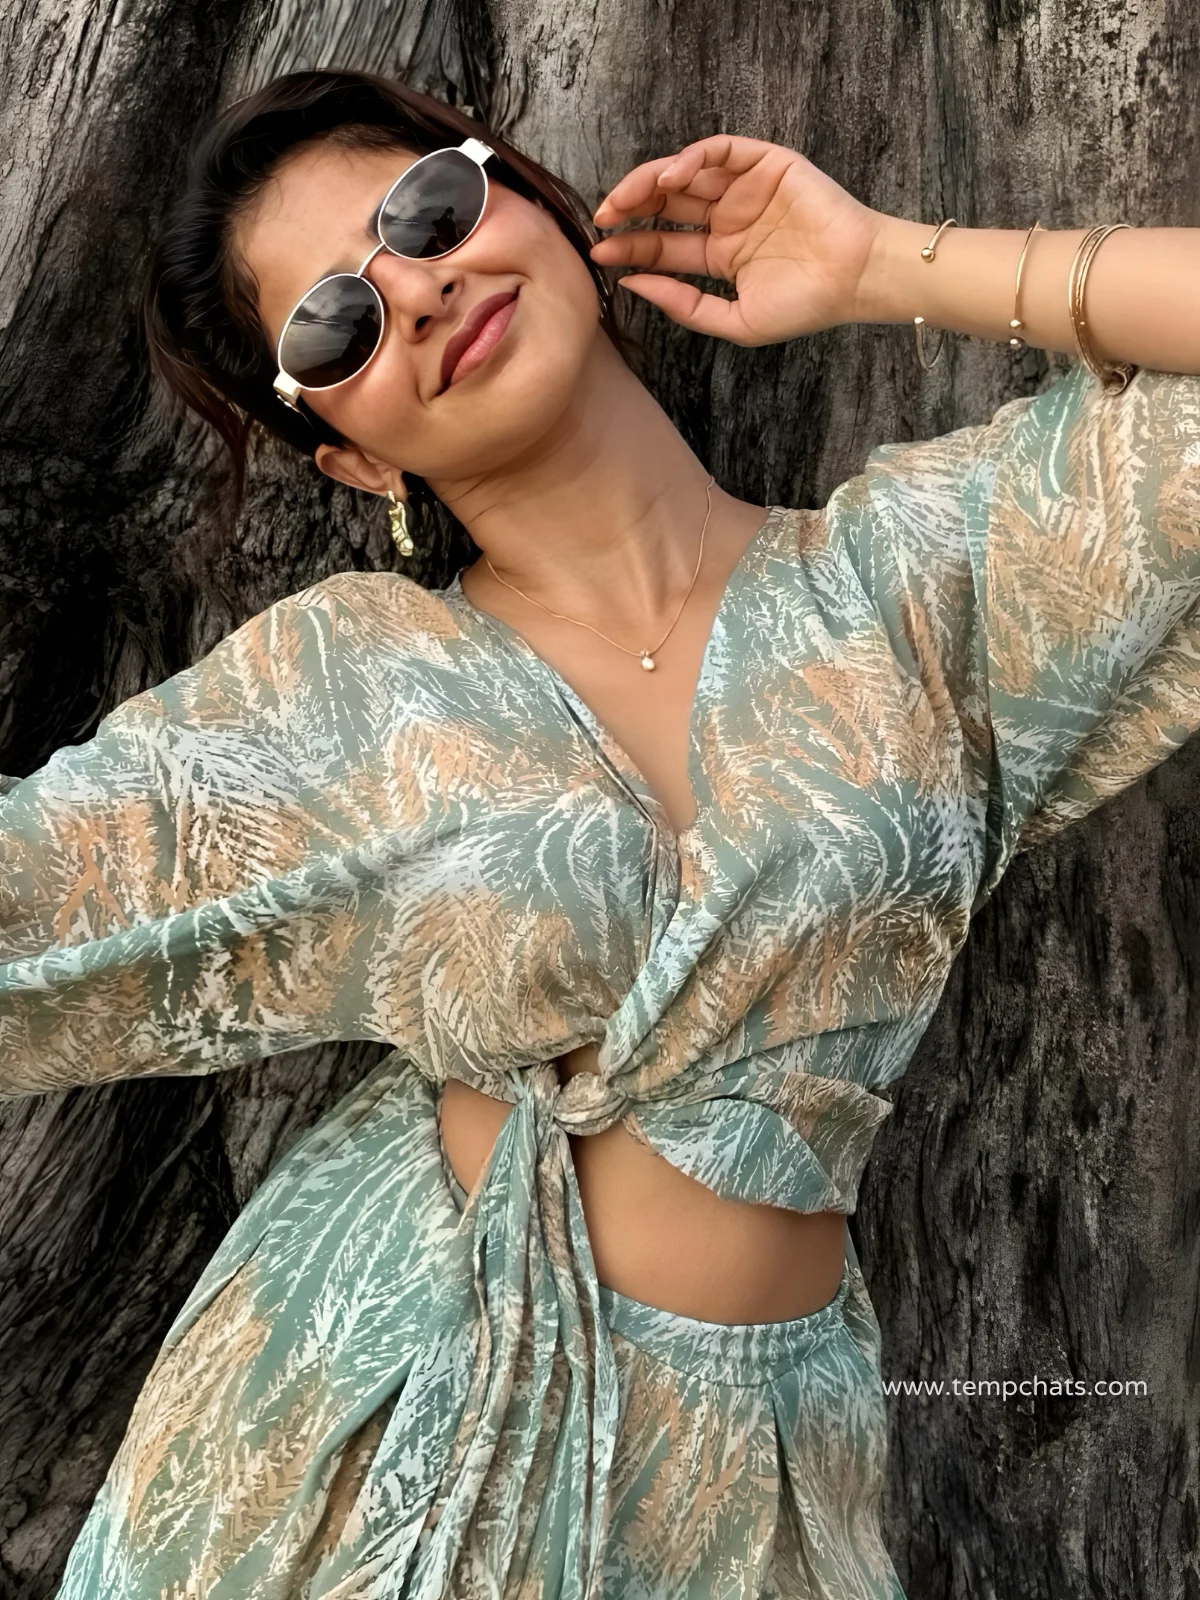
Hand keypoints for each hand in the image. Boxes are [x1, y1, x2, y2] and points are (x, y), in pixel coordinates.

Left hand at [590, 135, 884, 346]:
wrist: (854, 279)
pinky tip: (670, 178)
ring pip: (685, 173)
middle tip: (603, 220)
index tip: (601, 254)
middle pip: (666, 205)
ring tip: (624, 200)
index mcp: (720, 255)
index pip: (664, 245)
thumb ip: (683, 305)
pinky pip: (720, 151)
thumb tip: (632, 284)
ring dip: (649, 181)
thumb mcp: (733, 320)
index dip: (630, 247)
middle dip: (630, 209)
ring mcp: (744, 189)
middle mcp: (727, 218)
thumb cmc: (804, 305)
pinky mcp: (765, 164)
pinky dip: (691, 158)